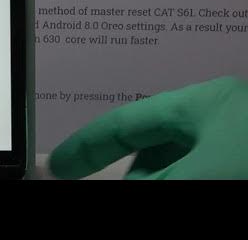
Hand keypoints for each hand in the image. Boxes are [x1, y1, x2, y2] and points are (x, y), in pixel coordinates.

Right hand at [48, 76, 247, 179]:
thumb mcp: (196, 175)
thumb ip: (147, 179)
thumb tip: (116, 181)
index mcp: (199, 104)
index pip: (125, 122)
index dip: (86, 143)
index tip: (58, 164)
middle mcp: (214, 117)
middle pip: (148, 144)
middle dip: (125, 167)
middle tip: (94, 179)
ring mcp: (231, 141)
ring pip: (173, 161)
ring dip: (151, 175)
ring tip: (141, 182)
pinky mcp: (240, 160)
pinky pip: (195, 169)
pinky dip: (176, 177)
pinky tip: (174, 183)